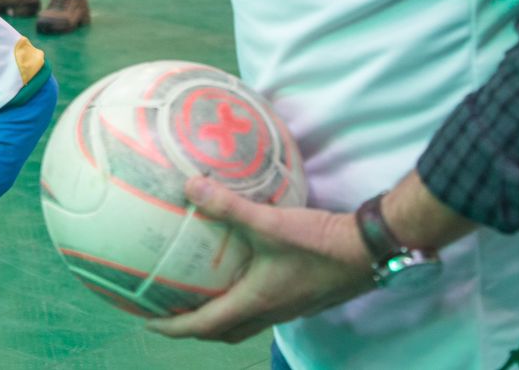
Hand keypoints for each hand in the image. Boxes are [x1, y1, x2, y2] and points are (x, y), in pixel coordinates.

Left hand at [146, 177, 374, 344]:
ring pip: (245, 323)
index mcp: (256, 302)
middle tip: (170, 311)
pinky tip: (241, 274)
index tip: (147, 322)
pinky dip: (243, 301)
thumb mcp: (270, 222)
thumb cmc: (320, 243)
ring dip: (219, 316)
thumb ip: (229, 206)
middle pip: (223, 332)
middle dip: (193, 327)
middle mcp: (271, 312)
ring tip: (199, 295)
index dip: (173, 327)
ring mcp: (289, 308)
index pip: (204, 326)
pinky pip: (263, 309)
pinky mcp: (303, 297)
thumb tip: (190, 186)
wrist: (371, 251)